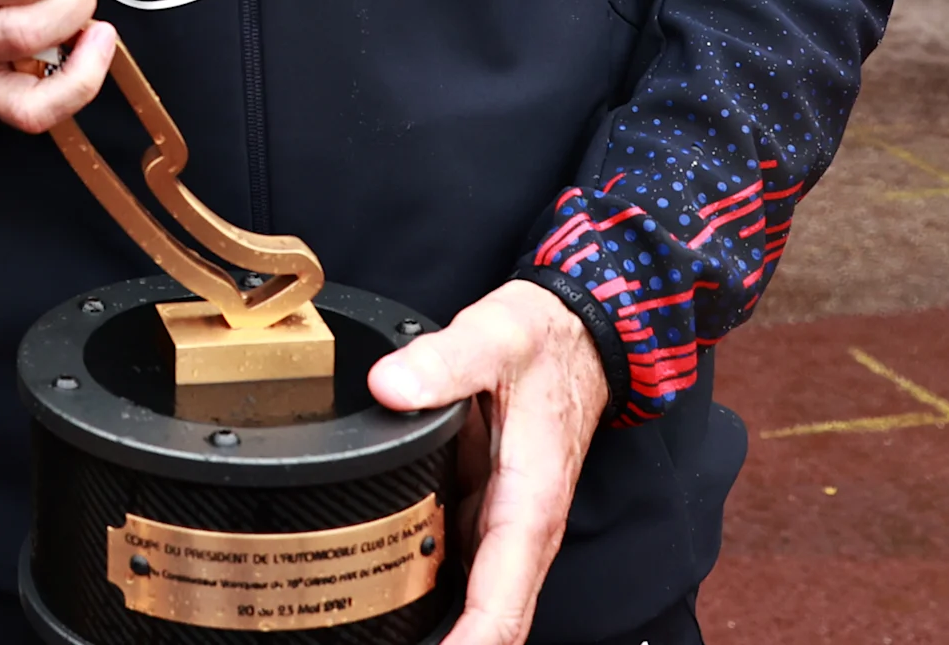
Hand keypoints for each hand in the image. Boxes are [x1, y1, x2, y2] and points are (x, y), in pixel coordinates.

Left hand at [371, 282, 608, 644]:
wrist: (574, 335)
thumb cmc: (543, 342)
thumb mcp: (493, 338)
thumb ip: (443, 361)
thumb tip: (389, 386)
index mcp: (529, 507)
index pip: (502, 608)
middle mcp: (520, 533)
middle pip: (489, 626)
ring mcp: (501, 530)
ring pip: (472, 608)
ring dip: (438, 633)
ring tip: (373, 638)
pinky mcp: (484, 517)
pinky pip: (459, 575)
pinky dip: (430, 602)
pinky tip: (387, 605)